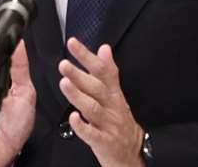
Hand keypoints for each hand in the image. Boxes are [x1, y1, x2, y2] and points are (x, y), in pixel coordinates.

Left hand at [59, 38, 144, 166]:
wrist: (133, 154)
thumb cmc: (120, 122)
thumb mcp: (117, 95)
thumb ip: (108, 72)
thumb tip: (104, 48)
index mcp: (114, 94)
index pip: (102, 70)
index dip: (87, 56)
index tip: (73, 43)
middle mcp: (112, 106)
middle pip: (96, 87)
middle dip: (79, 74)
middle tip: (64, 64)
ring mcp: (108, 124)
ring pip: (93, 108)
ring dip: (78, 95)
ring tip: (64, 84)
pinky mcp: (104, 142)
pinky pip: (92, 134)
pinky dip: (82, 126)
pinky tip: (73, 118)